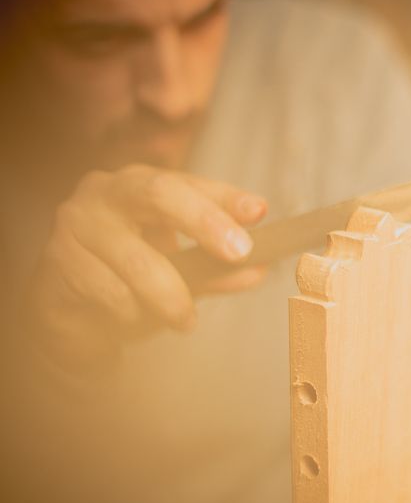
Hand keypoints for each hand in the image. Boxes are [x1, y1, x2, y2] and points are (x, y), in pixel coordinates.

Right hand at [26, 165, 268, 372]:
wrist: (70, 312)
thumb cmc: (130, 280)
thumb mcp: (181, 272)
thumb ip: (217, 270)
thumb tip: (258, 270)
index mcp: (144, 185)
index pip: (191, 183)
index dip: (226, 197)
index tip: (258, 212)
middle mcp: (109, 192)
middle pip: (161, 194)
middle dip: (206, 223)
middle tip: (239, 254)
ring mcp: (79, 221)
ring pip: (140, 261)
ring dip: (171, 297)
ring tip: (184, 320)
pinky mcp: (60, 259)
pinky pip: (113, 293)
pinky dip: (133, 313)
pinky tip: (131, 317)